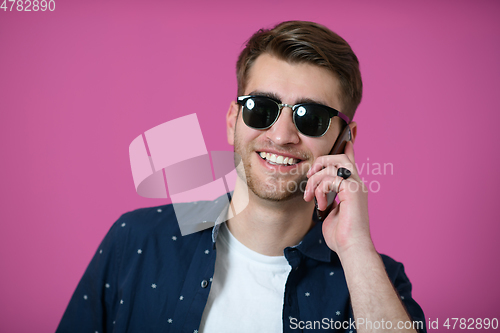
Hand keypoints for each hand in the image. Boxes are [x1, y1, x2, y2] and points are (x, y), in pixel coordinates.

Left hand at [303, 141, 372, 255]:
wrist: (351, 248)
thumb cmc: (341, 235)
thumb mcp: (330, 212)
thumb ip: (327, 199)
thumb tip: (319, 194)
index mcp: (352, 187)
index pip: (350, 161)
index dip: (348, 146)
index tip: (348, 134)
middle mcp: (357, 183)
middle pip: (339, 156)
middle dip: (320, 162)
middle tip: (309, 177)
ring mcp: (356, 185)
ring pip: (332, 165)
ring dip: (315, 180)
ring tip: (312, 197)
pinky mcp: (352, 190)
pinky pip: (329, 178)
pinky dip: (320, 189)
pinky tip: (321, 204)